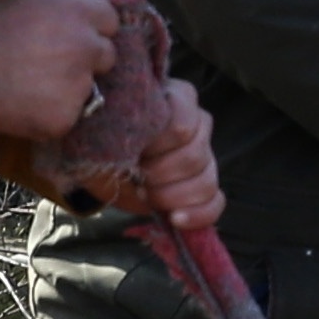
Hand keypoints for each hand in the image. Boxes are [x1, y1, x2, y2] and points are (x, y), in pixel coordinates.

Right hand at [0, 0, 119, 138]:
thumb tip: (87, 2)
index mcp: (80, 12)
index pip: (110, 21)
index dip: (93, 30)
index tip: (75, 38)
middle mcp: (87, 46)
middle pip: (107, 56)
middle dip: (87, 60)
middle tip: (54, 64)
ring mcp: (80, 84)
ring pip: (88, 88)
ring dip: (70, 88)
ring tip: (34, 86)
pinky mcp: (66, 116)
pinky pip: (69, 116)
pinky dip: (52, 113)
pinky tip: (27, 105)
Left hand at [75, 75, 222, 232]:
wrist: (103, 164)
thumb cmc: (107, 140)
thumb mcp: (109, 130)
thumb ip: (126, 127)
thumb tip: (136, 146)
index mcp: (178, 99)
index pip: (182, 126)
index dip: (157, 147)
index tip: (135, 154)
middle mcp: (199, 124)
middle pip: (194, 156)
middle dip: (160, 175)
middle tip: (138, 177)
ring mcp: (206, 155)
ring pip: (206, 181)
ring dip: (172, 196)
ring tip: (147, 195)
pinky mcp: (206, 184)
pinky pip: (216, 202)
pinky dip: (196, 215)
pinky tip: (175, 218)